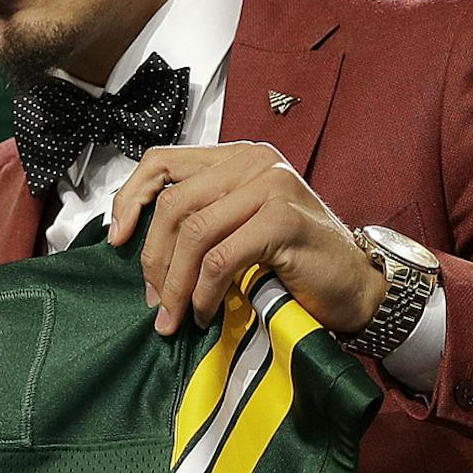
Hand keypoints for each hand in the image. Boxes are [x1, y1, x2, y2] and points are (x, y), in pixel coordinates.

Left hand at [106, 143, 385, 338]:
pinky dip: (204, 292)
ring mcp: (271, 184)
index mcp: (237, 156)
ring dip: (176, 284)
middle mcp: (253, 160)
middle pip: (173, 204)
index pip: (162, 162)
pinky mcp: (283, 219)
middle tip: (154, 301)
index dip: (130, 198)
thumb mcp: (240, 227)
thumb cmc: (296, 261)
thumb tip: (136, 246)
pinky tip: (205, 312)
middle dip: (154, 260)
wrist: (355, 286)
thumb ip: (201, 218)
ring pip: (193, 233)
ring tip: (173, 316)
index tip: (117, 239)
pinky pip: (220, 258)